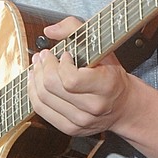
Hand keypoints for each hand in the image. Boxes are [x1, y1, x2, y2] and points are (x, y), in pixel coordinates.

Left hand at [28, 17, 130, 137]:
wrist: (123, 105)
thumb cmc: (111, 74)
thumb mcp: (102, 47)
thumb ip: (76, 29)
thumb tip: (49, 31)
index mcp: (106, 86)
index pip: (70, 79)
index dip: (60, 64)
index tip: (64, 54)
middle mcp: (94, 107)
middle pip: (51, 87)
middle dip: (42, 66)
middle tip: (43, 55)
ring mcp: (81, 121)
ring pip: (43, 98)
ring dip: (35, 77)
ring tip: (38, 65)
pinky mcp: (70, 129)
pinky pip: (41, 110)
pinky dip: (33, 93)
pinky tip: (35, 81)